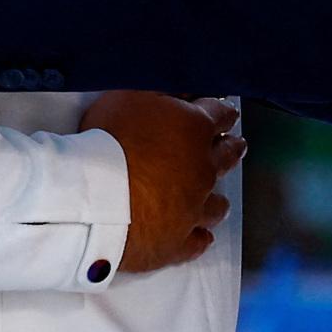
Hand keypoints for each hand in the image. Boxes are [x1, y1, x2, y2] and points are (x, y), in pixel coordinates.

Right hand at [79, 90, 243, 274]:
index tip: (227, 112)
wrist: (96, 196)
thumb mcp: (129, 93)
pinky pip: (198, 242)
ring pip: (217, 205)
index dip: (223, 111)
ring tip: (218, 198)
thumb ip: (159, 90)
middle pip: (227, 157)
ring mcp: (194, 210)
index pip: (219, 114)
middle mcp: (203, 170)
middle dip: (231, 148)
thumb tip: (179, 89)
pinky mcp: (178, 243)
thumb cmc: (109, 137)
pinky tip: (201, 236)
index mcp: (194, 129)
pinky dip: (200, 237)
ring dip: (217, 198)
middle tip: (235, 145)